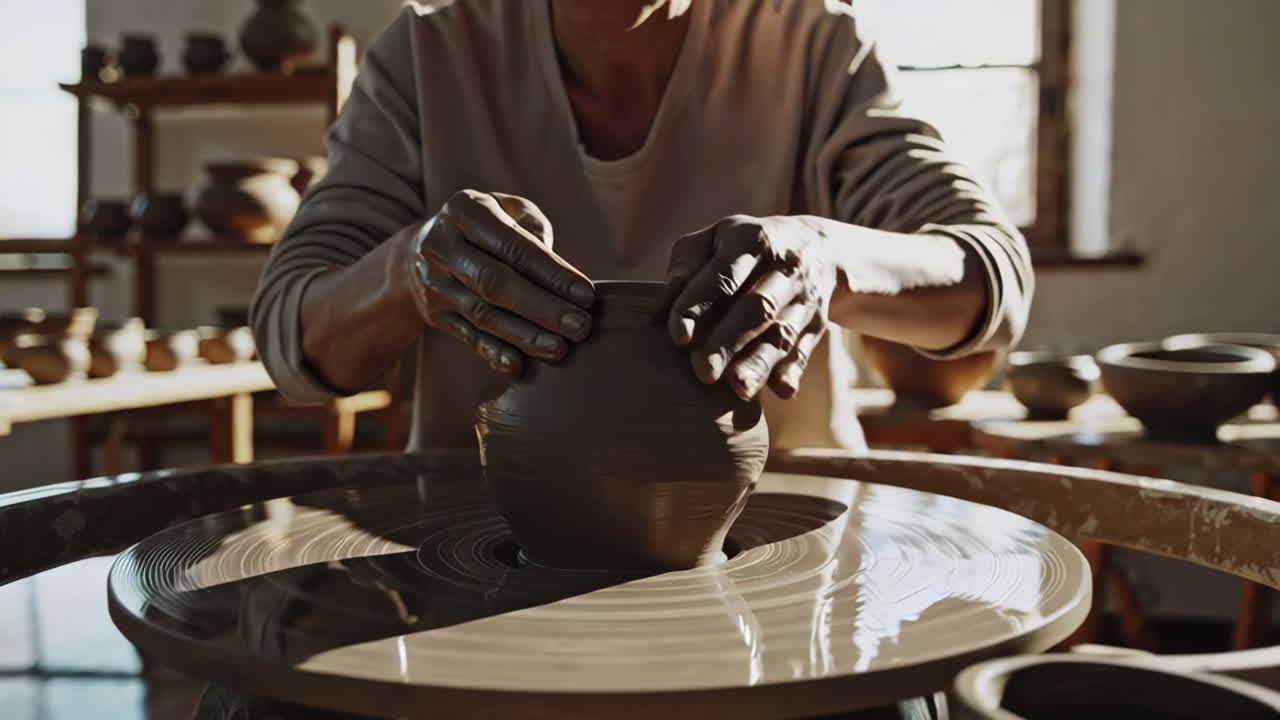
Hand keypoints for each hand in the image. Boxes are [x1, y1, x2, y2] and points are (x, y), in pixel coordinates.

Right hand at [409, 190, 595, 375]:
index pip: (513, 245)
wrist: (424, 247)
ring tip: (560, 348)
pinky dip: (493, 353)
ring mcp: (434, 282)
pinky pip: (467, 336)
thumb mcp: (507, 209)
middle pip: (495, 283)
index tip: (587, 295)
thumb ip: (533, 230)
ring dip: (524, 335)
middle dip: (542, 308)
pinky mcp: (435, 314)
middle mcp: (442, 246)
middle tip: (580, 327)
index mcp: (464, 210)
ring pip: (483, 314)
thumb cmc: (487, 226)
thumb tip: (556, 272)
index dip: (551, 272)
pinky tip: (519, 366)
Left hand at [665, 215, 835, 399]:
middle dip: (729, 340)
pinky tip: (781, 390)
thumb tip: (660, 313)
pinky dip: (793, 370)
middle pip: (757, 307)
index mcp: (750, 240)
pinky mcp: (816, 324)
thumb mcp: (715, 238)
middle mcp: (783, 267)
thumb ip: (685, 267)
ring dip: (761, 362)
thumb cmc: (747, 248)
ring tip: (739, 388)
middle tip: (702, 371)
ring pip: (783, 333)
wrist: (820, 248)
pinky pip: (805, 348)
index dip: (699, 305)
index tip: (678, 336)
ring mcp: (804, 297)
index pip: (723, 277)